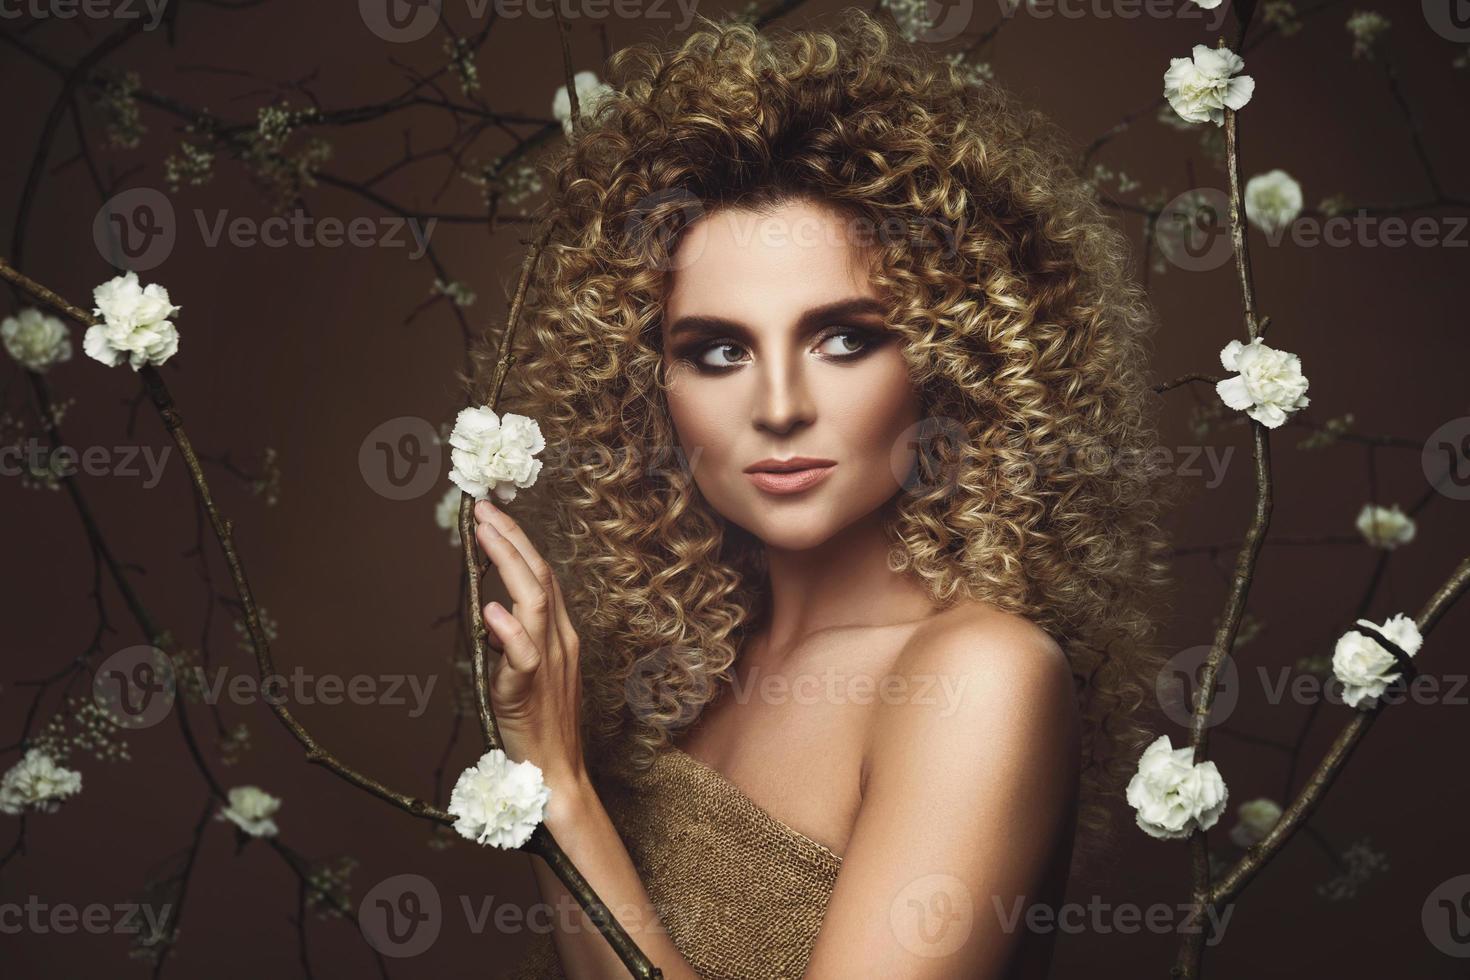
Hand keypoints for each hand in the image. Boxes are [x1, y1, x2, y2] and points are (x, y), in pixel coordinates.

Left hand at [473, 498, 587, 794]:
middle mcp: (560, 640)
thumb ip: (514, 639)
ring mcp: (549, 662)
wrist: (555, 771)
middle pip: (540, 576)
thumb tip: (493, 611)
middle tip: (484, 508)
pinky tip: (492, 608)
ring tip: (485, 534)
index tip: (495, 515)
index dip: (520, 542)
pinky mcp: (531, 689)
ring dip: (508, 562)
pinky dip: (509, 629)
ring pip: (535, 601)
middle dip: (512, 537)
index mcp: (560, 634)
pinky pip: (524, 654)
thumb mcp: (528, 671)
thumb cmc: (539, 723)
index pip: (543, 575)